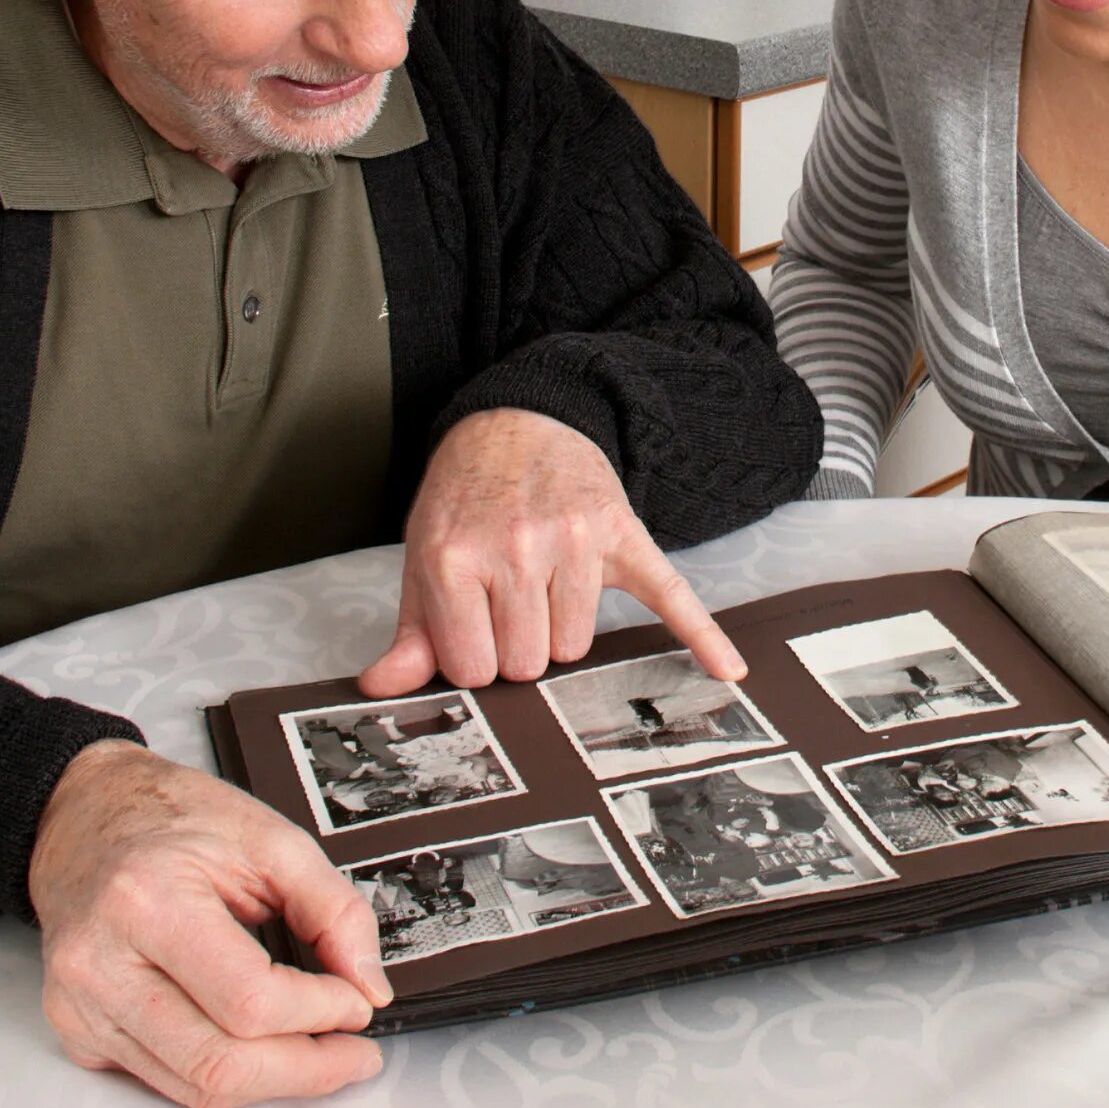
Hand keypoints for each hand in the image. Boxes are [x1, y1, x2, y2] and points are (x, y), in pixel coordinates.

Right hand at [29, 740, 390, 1107]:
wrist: (85, 815)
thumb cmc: (171, 818)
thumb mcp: (271, 839)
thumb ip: (333, 909)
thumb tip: (368, 984)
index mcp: (147, 900)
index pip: (248, 1000)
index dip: (319, 1012)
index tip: (357, 1003)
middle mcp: (102, 963)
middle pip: (219, 1062)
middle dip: (304, 1069)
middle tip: (353, 1053)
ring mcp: (82, 1005)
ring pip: (193, 1085)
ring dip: (270, 1082)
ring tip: (319, 1056)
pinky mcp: (78, 1030)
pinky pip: (165, 1079)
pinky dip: (223, 1074)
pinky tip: (258, 1046)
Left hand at [359, 407, 742, 694]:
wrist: (522, 420)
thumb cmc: (469, 496)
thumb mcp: (424, 555)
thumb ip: (412, 629)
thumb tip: (381, 688)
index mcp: (455, 558)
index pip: (474, 669)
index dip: (475, 657)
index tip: (474, 628)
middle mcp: (515, 549)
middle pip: (528, 664)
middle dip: (518, 646)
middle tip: (508, 602)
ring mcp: (573, 541)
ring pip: (576, 647)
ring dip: (562, 631)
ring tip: (546, 585)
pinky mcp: (621, 534)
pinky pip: (668, 595)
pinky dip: (701, 635)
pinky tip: (727, 668)